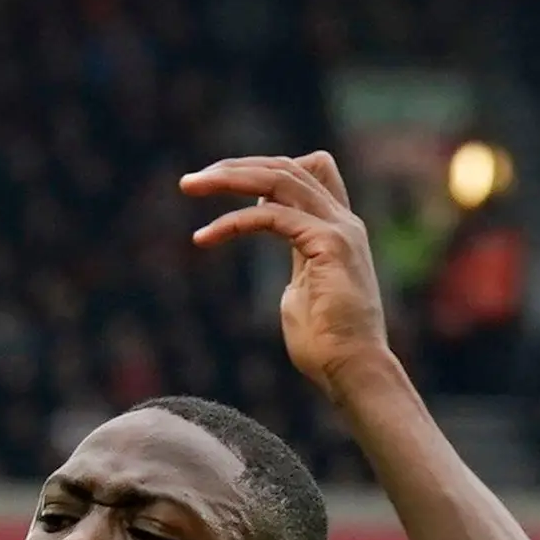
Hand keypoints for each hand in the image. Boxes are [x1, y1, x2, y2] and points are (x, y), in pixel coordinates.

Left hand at [179, 151, 397, 401]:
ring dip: (229, 178)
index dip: (263, 170)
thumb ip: (295, 264)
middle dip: (235, 168)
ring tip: (188, 187)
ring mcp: (338, 229)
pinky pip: (272, 216)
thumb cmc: (325, 345)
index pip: (306, 172)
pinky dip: (234, 222)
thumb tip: (286, 265)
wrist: (351, 370)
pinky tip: (204, 237)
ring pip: (280, 179)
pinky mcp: (329, 244)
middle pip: (286, 168)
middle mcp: (342, 220)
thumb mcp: (302, 292)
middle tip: (190, 182)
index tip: (221, 184)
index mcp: (336, 228)